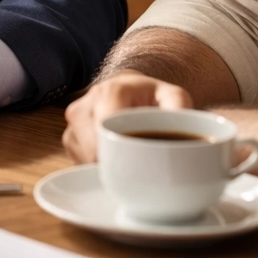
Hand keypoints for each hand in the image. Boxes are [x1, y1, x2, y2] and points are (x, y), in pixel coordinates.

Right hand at [61, 70, 193, 163]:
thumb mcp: (172, 96)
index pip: (108, 133)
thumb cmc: (150, 95)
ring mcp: (73, 123)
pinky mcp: (69, 137)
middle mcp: (85, 106)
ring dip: (107, 166)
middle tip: (139, 169)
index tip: (140, 167)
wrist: (128, 87)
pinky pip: (81, 162)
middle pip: (95, 151)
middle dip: (116, 165)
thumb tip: (188, 132)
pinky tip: (115, 158)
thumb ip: (179, 110)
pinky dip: (99, 166)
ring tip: (128, 160)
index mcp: (110, 93)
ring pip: (86, 160)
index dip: (123, 155)